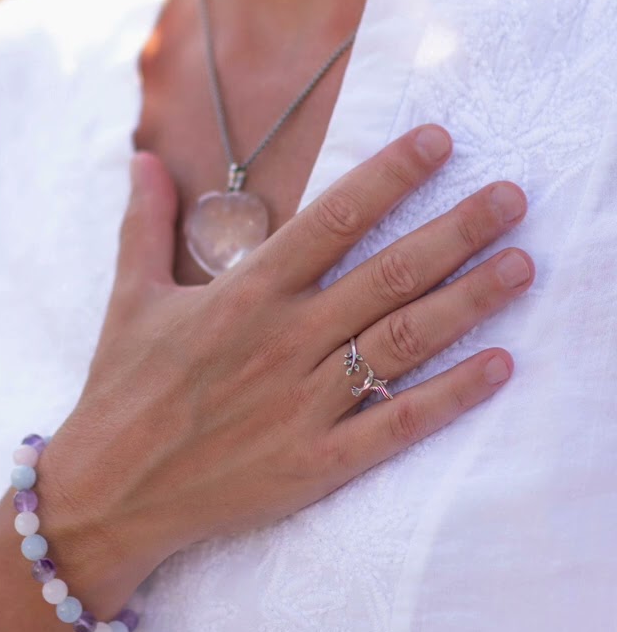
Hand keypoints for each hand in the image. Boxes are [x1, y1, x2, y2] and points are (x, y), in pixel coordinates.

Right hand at [34, 125, 532, 614]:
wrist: (110, 490)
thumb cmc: (120, 389)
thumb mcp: (127, 298)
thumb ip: (144, 224)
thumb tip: (141, 158)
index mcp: (242, 296)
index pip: (331, 220)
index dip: (389, 176)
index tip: (439, 141)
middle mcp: (282, 342)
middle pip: (387, 274)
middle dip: (456, 231)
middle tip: (512, 197)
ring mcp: (303, 403)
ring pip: (403, 342)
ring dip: (469, 301)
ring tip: (522, 266)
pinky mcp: (315, 462)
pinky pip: (395, 423)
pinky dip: (450, 396)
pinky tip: (497, 366)